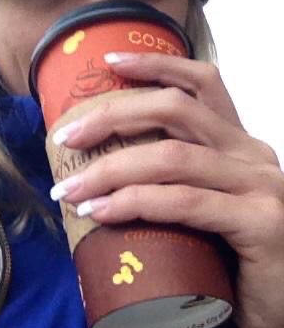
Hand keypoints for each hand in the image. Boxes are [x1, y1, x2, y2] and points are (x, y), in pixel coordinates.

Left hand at [50, 52, 283, 327]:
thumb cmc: (236, 264)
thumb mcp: (205, 211)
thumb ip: (174, 185)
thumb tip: (104, 174)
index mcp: (239, 145)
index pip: (201, 84)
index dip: (156, 66)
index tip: (109, 63)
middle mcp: (252, 155)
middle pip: (175, 111)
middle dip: (112, 117)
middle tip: (65, 138)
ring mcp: (260, 186)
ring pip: (172, 158)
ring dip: (110, 169)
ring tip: (69, 190)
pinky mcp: (261, 223)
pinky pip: (184, 203)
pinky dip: (134, 203)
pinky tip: (101, 213)